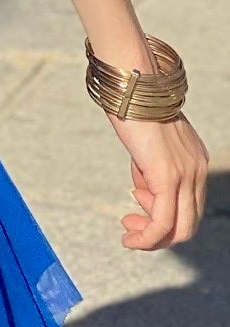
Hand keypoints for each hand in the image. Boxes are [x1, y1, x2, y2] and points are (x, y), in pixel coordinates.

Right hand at [110, 112, 208, 249]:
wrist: (134, 86)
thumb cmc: (134, 109)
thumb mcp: (148, 146)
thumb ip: (150, 170)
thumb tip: (144, 194)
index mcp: (196, 162)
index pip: (190, 206)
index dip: (163, 217)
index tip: (135, 210)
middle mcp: (198, 171)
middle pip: (189, 224)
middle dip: (159, 235)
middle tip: (131, 228)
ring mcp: (186, 175)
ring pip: (179, 229)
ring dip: (152, 240)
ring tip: (128, 234)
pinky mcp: (168, 177)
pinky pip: (162, 221)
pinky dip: (147, 237)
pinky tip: (130, 237)